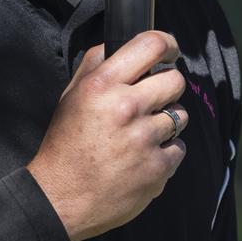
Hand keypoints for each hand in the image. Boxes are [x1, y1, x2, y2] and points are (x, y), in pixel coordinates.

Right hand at [26, 30, 187, 240]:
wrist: (61, 197)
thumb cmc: (65, 145)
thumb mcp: (71, 96)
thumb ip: (96, 65)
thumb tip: (122, 43)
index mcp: (102, 85)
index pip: (151, 45)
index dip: (167, 44)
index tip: (169, 51)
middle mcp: (125, 107)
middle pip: (175, 80)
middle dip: (167, 87)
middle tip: (152, 100)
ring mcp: (144, 139)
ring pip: (180, 115)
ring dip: (167, 122)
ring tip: (142, 134)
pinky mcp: (157, 168)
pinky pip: (179, 148)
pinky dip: (165, 152)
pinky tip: (142, 157)